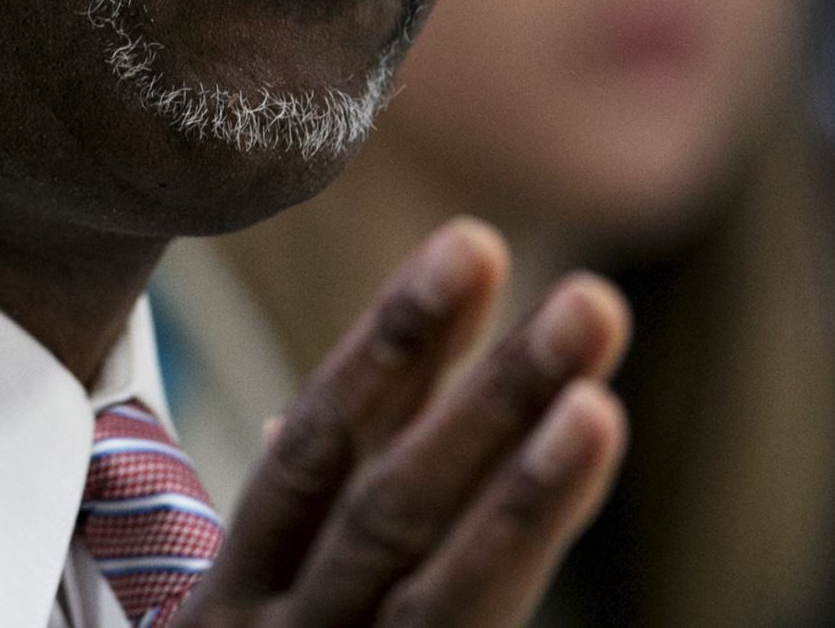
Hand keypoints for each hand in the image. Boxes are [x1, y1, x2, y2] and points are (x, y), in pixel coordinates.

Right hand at [178, 217, 628, 627]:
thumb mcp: (256, 621)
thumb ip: (296, 538)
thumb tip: (279, 430)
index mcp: (236, 593)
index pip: (315, 448)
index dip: (396, 345)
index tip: (475, 244)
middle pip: (382, 505)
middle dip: (490, 400)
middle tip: (591, 298)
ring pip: (430, 582)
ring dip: (522, 486)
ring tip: (598, 404)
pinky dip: (523, 547)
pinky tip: (582, 471)